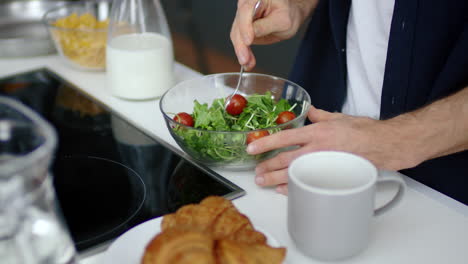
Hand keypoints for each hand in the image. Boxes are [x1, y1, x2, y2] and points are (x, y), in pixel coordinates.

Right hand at [230, 0, 316, 69]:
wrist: (288, 17)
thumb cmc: (288, 14)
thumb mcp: (282, 21)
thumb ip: (266, 26)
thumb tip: (252, 33)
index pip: (246, 10)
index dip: (245, 27)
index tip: (248, 41)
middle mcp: (246, 4)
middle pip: (238, 24)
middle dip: (241, 44)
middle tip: (245, 59)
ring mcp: (243, 16)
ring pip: (236, 35)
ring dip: (241, 51)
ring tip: (248, 63)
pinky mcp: (242, 28)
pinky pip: (239, 40)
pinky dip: (242, 52)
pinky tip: (247, 61)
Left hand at [247, 106, 420, 194]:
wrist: (384, 145)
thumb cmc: (364, 131)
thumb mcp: (339, 117)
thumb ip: (320, 115)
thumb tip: (309, 111)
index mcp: (317, 132)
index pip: (285, 137)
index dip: (266, 142)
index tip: (252, 147)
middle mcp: (317, 148)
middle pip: (285, 160)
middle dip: (267, 166)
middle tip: (256, 171)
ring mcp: (323, 164)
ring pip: (294, 174)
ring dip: (275, 180)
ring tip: (263, 182)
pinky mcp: (330, 176)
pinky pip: (308, 184)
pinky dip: (294, 188)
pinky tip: (283, 190)